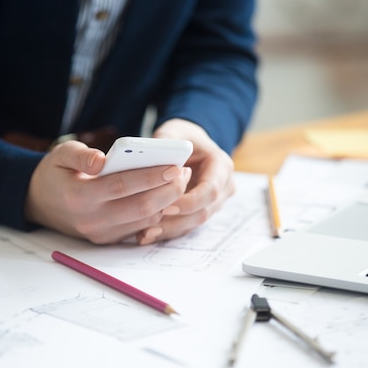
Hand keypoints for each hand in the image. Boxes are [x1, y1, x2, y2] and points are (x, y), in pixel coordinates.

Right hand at [24, 140, 190, 243]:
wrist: (38, 203)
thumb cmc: (54, 174)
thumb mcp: (59, 155)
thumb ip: (80, 155)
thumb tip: (102, 160)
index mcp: (79, 197)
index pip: (122, 186)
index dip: (151, 176)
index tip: (174, 165)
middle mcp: (92, 220)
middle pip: (141, 207)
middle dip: (169, 190)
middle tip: (184, 172)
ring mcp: (101, 233)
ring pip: (145, 221)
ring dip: (167, 202)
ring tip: (178, 180)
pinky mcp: (107, 240)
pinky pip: (139, 228)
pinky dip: (156, 212)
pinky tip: (165, 195)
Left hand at [138, 118, 235, 244]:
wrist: (190, 145)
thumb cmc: (181, 137)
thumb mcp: (173, 132)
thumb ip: (165, 141)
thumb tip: (150, 153)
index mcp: (221, 165)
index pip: (211, 190)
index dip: (190, 201)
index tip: (166, 205)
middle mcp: (223, 187)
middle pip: (203, 211)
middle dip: (176, 221)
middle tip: (149, 226)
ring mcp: (214, 202)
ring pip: (194, 223)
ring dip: (169, 230)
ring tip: (144, 234)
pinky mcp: (200, 212)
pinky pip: (185, 226)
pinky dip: (166, 231)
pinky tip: (145, 235)